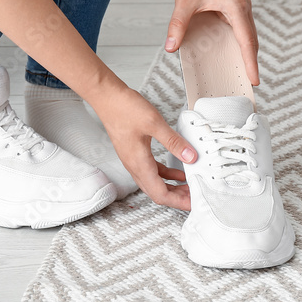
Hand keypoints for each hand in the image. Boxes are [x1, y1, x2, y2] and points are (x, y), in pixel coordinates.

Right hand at [91, 85, 195, 209]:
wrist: (107, 98)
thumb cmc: (123, 109)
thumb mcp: (154, 123)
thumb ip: (174, 142)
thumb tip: (190, 157)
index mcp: (139, 164)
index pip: (160, 194)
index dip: (178, 202)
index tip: (192, 203)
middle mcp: (134, 166)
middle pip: (157, 192)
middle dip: (177, 198)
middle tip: (195, 197)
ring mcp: (133, 160)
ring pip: (155, 183)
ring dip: (172, 187)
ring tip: (189, 187)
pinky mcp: (134, 152)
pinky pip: (152, 170)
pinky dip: (166, 174)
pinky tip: (178, 171)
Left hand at [165, 0, 258, 84]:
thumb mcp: (183, 2)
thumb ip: (178, 26)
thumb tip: (170, 47)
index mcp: (236, 6)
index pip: (247, 40)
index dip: (250, 62)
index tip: (254, 80)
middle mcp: (243, 6)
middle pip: (251, 39)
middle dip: (251, 61)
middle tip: (250, 83)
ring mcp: (240, 4)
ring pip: (247, 33)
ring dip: (246, 50)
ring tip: (243, 71)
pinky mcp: (233, 3)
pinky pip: (240, 27)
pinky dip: (239, 40)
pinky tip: (230, 51)